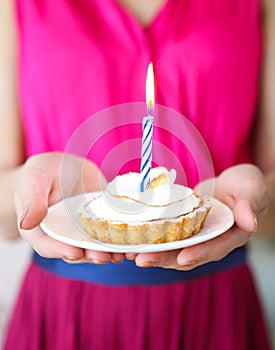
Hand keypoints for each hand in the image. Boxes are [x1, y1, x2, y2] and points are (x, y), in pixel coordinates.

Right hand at [14, 152, 123, 263]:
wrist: (63, 167)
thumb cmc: (43, 172)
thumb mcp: (34, 179)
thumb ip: (32, 200)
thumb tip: (27, 222)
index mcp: (42, 230)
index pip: (49, 246)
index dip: (62, 251)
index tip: (75, 252)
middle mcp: (65, 235)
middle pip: (76, 250)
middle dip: (91, 255)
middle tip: (104, 256)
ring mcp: (85, 230)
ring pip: (96, 245)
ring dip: (109, 251)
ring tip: (122, 253)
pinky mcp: (102, 221)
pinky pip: (111, 230)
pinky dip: (122, 236)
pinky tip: (134, 239)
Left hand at [127, 164, 267, 269]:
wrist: (233, 184)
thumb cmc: (246, 186)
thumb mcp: (251, 189)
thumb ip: (249, 205)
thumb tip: (250, 224)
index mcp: (230, 236)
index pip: (214, 248)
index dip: (199, 254)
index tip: (181, 258)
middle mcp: (210, 241)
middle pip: (186, 254)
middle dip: (164, 258)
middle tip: (141, 259)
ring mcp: (195, 236)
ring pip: (173, 248)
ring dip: (152, 252)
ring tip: (130, 253)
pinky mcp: (183, 227)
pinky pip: (166, 235)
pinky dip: (151, 238)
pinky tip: (132, 239)